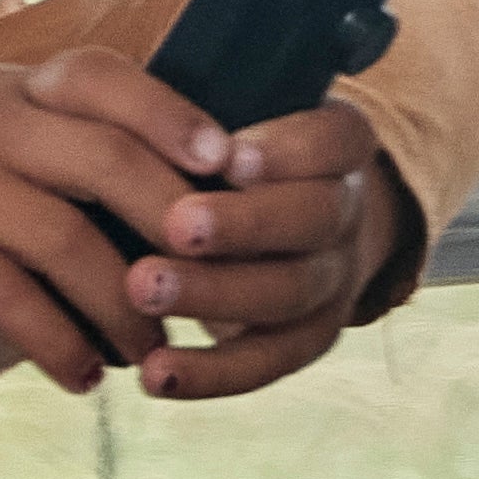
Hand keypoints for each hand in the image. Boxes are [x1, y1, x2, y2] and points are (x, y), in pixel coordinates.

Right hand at [0, 44, 239, 393]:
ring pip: (72, 245)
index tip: (233, 172)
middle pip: (116, 165)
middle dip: (182, 232)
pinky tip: (78, 376)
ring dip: (128, 311)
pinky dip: (58, 343)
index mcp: (4, 85)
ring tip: (150, 355)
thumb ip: (26, 126)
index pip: (115, 84)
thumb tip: (115, 182)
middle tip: (216, 288)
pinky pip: (8, 298)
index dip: (183, 124)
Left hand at [120, 94, 415, 400]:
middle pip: (312, 219)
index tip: (230, 157)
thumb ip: (200, 114)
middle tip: (176, 226)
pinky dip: (213, 374)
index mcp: (338, 144)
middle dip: (244, 225)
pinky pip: (268, 361)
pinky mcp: (307, 338)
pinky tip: (156, 373)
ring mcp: (333, 279)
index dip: (287, 151)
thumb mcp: (231, 111)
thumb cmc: (226, 151)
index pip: (333, 141)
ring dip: (215, 294)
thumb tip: (132, 104)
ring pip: (288, 292)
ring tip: (143, 289)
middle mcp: (346, 211)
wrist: (273, 216)